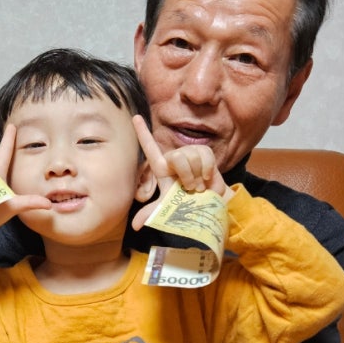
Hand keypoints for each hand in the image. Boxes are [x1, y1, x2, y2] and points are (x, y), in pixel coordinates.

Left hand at [131, 116, 230, 230]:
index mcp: (162, 169)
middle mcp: (175, 158)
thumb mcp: (168, 209)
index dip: (143, 132)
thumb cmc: (186, 205)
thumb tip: (135, 226)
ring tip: (198, 186)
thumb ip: (152, 213)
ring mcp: (190, 154)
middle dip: (186, 176)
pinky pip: (205, 157)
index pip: (150, 148)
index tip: (135, 117)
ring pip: (191, 157)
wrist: (208, 205)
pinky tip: (207, 178)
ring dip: (197, 176)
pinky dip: (207, 171)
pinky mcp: (205, 153)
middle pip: (177, 157)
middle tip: (190, 189)